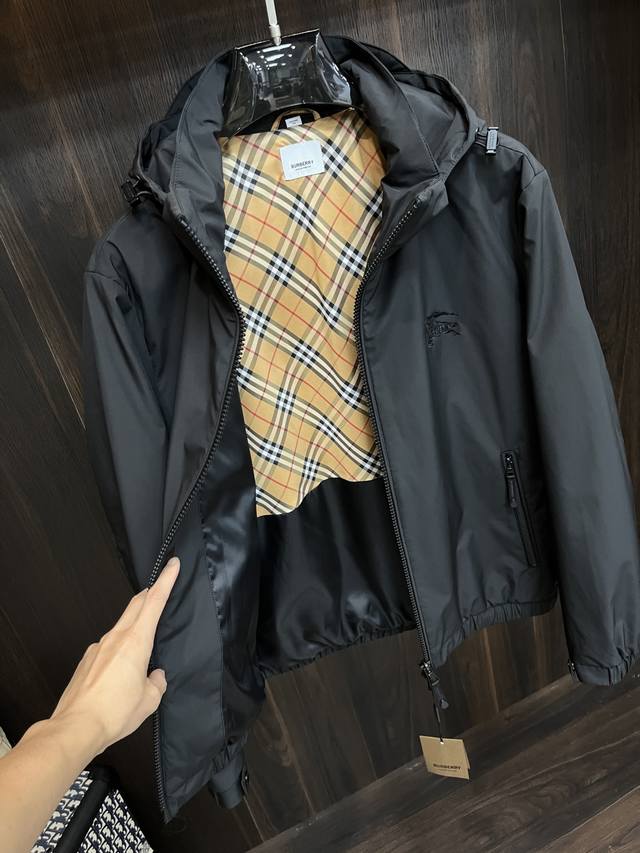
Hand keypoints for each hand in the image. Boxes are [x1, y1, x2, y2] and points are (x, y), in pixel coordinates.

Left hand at [48, 557, 179, 754]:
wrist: (75, 727)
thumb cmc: (114, 713)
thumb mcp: (149, 700)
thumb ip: (157, 682)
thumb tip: (155, 675)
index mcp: (136, 642)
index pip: (154, 601)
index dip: (166, 580)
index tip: (173, 564)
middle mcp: (115, 638)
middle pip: (136, 605)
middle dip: (150, 593)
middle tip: (161, 586)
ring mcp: (98, 647)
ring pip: (121, 626)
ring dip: (135, 624)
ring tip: (145, 640)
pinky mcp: (87, 661)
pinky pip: (108, 646)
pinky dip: (119, 649)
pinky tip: (122, 669)